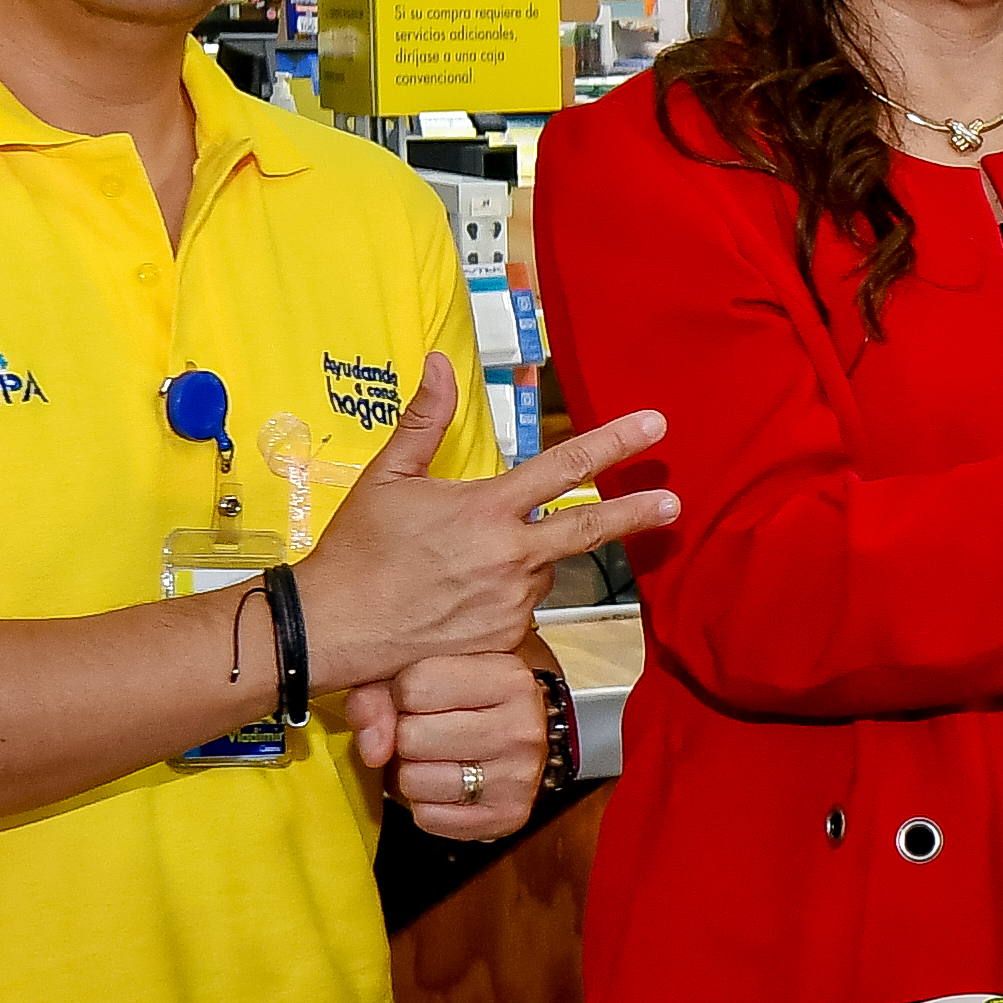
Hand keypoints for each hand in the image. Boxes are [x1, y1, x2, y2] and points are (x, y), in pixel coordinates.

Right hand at [293, 354, 679, 693]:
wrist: (329, 629)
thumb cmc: (356, 551)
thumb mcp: (387, 476)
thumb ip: (424, 419)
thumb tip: (438, 361)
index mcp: (487, 509)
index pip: (566, 465)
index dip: (616, 442)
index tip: (654, 426)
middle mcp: (510, 556)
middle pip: (588, 527)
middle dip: (636, 513)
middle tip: (673, 502)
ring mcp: (511, 601)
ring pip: (542, 569)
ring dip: (526, 560)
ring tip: (464, 567)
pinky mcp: (504, 641)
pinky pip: (520, 609)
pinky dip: (504, 597)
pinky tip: (461, 601)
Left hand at [344, 652, 546, 841]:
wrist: (516, 739)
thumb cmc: (464, 701)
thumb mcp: (423, 674)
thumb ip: (379, 692)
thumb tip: (373, 750)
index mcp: (509, 677)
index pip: (416, 686)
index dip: (402, 694)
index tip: (420, 698)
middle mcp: (523, 725)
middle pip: (412, 736)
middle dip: (406, 736)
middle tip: (429, 732)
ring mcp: (520, 775)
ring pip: (415, 781)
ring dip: (412, 773)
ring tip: (437, 759)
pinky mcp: (508, 817)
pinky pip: (428, 817)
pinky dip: (427, 806)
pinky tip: (447, 787)